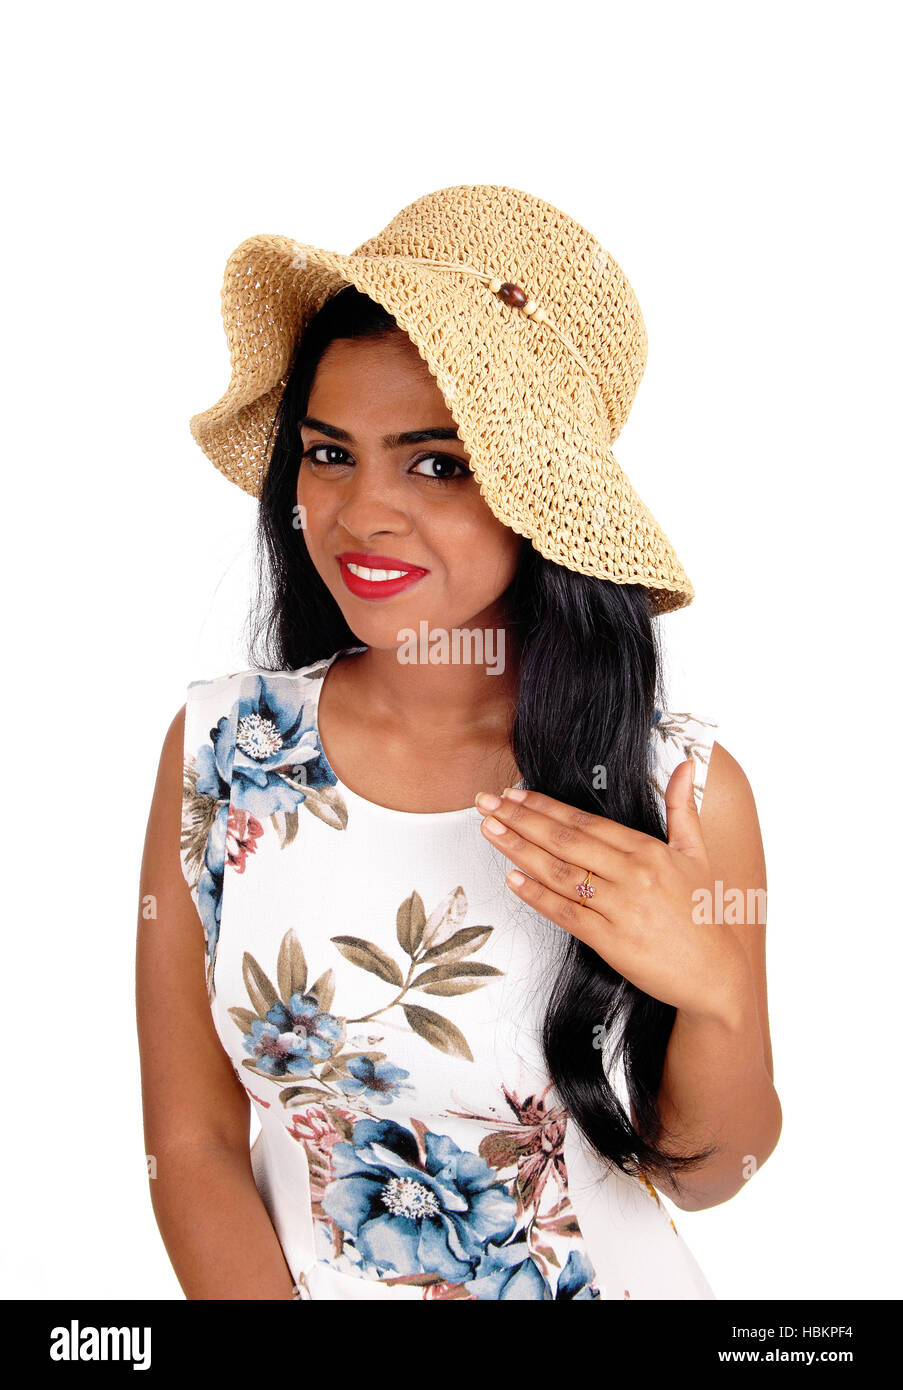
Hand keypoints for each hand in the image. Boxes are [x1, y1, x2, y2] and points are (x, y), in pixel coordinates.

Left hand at [475, 761, 751, 1023]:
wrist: (716, 973)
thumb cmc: (703, 913)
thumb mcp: (697, 853)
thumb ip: (682, 807)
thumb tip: (687, 764)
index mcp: (647, 849)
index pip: (585, 821)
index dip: (545, 806)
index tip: (515, 794)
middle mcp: (631, 874)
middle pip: (564, 840)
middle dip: (520, 819)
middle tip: (486, 803)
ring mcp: (620, 907)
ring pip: (559, 873)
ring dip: (519, 850)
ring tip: (490, 831)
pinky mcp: (612, 941)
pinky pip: (567, 913)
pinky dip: (537, 896)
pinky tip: (513, 879)